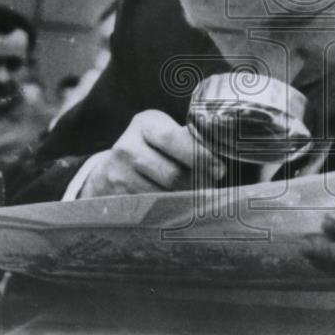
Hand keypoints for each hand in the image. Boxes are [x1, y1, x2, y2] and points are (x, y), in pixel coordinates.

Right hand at [80, 109, 225, 196]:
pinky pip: (151, 209)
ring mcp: (118, 175)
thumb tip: (225, 149)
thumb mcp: (164, 131)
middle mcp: (127, 147)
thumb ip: (189, 138)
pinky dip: (169, 209)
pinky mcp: (116, 199)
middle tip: (212, 186)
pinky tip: (176, 205)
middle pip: (172, 174)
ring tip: (196, 195)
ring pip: (164, 195)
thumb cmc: (150, 148)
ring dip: (185, 198)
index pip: (173, 139)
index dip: (200, 156)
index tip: (220, 169)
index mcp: (145, 124)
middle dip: (197, 183)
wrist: (108, 170)